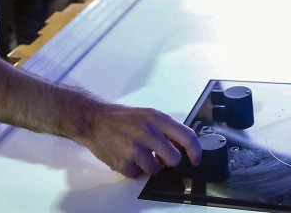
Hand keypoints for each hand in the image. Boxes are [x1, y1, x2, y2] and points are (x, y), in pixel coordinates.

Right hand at [79, 102, 200, 177]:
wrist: (94, 120)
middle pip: (174, 159)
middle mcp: (148, 132)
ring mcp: (135, 148)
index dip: (195, 151)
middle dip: (169, 161)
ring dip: (149, 167)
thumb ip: (165, 129)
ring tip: (138, 155)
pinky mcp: (123, 162)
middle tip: (159, 157)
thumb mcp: (147, 115)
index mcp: (157, 118)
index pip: (186, 136)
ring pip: (156, 170)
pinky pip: (138, 175)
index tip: (196, 159)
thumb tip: (181, 145)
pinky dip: (133, 169)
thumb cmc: (121, 118)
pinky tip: (126, 157)